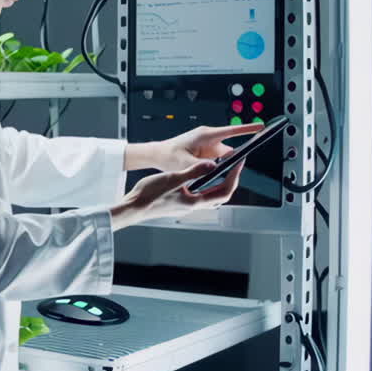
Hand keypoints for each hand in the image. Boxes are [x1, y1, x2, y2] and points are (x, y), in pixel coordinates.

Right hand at [109, 160, 244, 230]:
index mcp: (195, 201)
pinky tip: (199, 176)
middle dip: (230, 180)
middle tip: (233, 166)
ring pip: (210, 196)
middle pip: (221, 195)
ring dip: (218, 183)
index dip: (234, 177)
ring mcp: (186, 205)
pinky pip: (199, 194)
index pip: (224, 191)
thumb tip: (212, 165)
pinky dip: (205, 185)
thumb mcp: (174, 178)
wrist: (133, 207)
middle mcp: (193, 206)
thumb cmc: (150, 195)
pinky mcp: (179, 203)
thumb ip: (194, 171)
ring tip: (220, 169)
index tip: (238, 163)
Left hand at [153, 123, 265, 171]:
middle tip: (235, 170)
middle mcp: (210, 139)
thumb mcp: (183, 162)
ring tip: (214, 176)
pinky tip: (210, 176)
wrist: (158, 155)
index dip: (248, 129)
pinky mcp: (207, 153)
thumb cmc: (168, 155)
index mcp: (206, 135)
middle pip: (230, 149)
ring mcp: (209, 146)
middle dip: (234, 160)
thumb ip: (199, 166)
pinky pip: (218, 161)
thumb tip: (214, 168)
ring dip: (223, 167)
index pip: (232, 131)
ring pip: (225, 157)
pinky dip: (218, 168)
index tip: (261, 127)